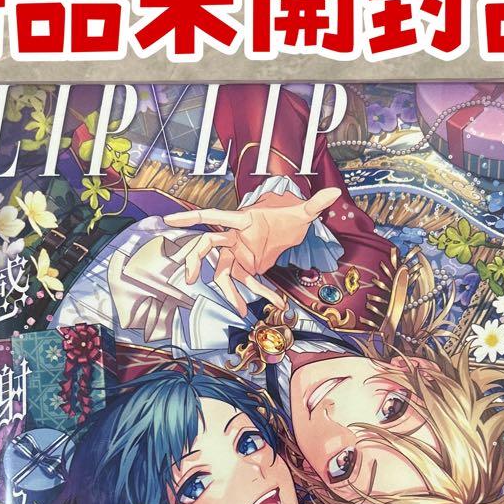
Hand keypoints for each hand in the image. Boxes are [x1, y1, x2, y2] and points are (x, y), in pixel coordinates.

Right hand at [163, 186, 339, 315]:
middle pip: (207, 248)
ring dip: (230, 292)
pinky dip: (259, 293)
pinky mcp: (246, 267)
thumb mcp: (302, 212)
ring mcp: (238, 254)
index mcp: (242, 220)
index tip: (169, 219)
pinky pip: (247, 283)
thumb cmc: (288, 216)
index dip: (191, 218)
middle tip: (189, 278)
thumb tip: (334, 194)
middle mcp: (235, 237)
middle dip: (195, 261)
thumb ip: (315, 204)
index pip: (214, 217)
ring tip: (241, 309)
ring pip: (224, 274)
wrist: (289, 228)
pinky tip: (276, 302)